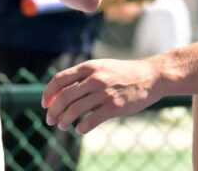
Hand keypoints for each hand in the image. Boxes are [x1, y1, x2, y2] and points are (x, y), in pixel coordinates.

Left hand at [42, 58, 163, 132]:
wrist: (152, 76)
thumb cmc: (124, 73)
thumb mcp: (102, 67)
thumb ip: (84, 76)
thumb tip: (61, 93)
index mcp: (89, 67)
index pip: (59, 79)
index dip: (48, 93)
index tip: (45, 104)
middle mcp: (95, 78)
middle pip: (64, 97)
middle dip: (53, 111)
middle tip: (50, 120)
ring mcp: (105, 93)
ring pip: (75, 110)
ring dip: (64, 121)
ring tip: (62, 126)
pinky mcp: (115, 107)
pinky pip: (91, 121)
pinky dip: (82, 128)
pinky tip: (80, 129)